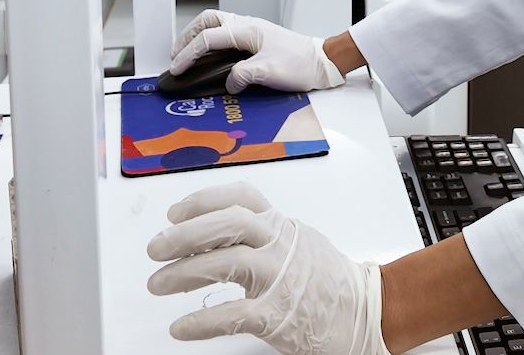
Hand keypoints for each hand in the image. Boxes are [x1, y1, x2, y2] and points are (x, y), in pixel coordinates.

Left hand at [147, 183, 386, 354]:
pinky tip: (180, 326)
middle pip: (225, 224)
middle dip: (183, 234)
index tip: (175, 212)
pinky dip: (201, 321)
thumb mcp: (297, 240)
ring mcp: (279, 279)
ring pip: (225, 263)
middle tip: (155, 248)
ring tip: (158, 284)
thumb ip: (262, 232)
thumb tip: (212, 230)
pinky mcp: (278, 315)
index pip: (239, 198)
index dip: (202, 200)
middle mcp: (279, 245)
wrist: (367, 313)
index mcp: (281, 226)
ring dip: (183, 273)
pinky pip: (232, 314)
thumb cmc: (328, 280)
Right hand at [170, 10, 344, 93]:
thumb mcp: (268, 72)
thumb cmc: (300, 64)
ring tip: (188, 51)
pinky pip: (226, 32)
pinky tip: (211, 53)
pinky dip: (212, 39)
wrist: (322, 62)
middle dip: (187, 35)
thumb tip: (228, 82)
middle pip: (208, 20)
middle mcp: (247, 25)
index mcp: (247, 30)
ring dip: (198, 35)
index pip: (208, 38)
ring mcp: (252, 29)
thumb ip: (241, 76)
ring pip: (216, 23)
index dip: (189, 54)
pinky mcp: (257, 37)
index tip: (177, 68)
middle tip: (176, 53)